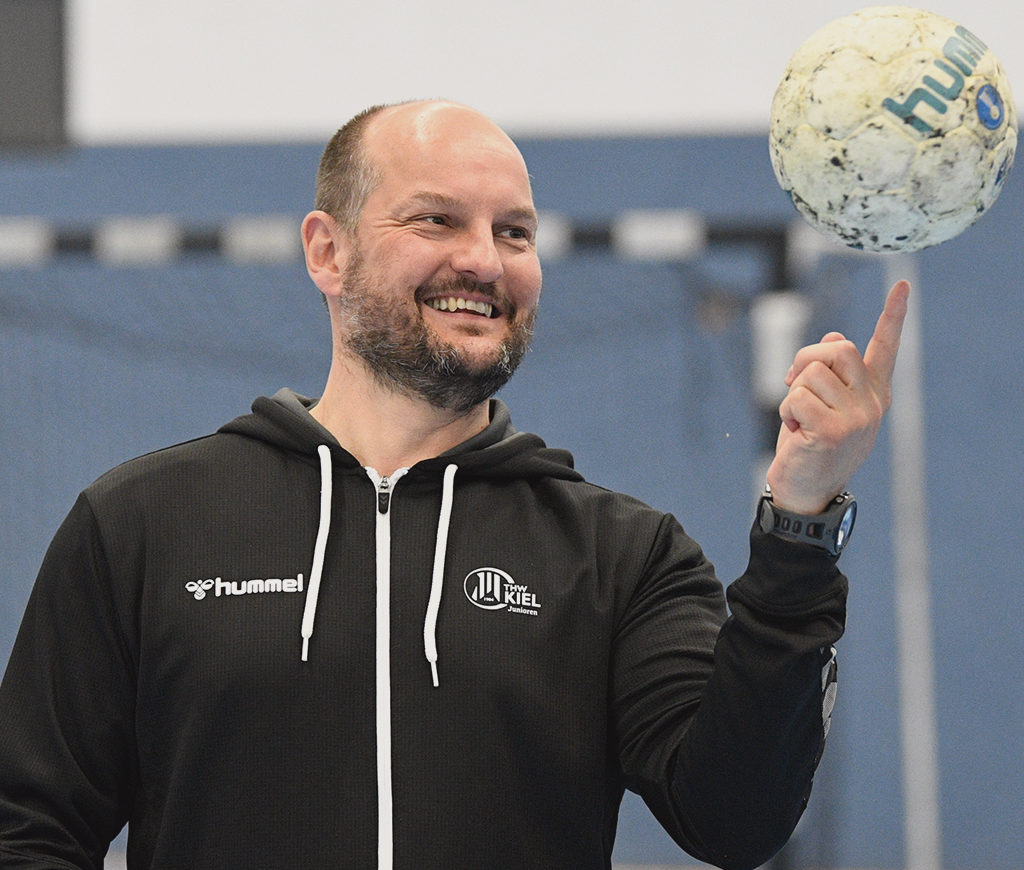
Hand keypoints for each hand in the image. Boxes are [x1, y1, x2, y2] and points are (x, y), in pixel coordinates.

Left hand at [765, 280, 909, 513]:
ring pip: (811, 373)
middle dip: (805, 358)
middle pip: (838, 349)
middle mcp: (871, 403)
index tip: (902, 285)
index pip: (885, 348)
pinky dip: (786, 412)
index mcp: (873, 394)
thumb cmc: (811, 445)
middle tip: (792, 382)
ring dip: (792, 394)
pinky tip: (796, 433)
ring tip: (798, 421)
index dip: (893, 316)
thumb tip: (835, 336)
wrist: (807, 493)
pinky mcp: (835, 430)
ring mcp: (857, 417)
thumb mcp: (823, 405)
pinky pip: (797, 397)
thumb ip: (832, 374)